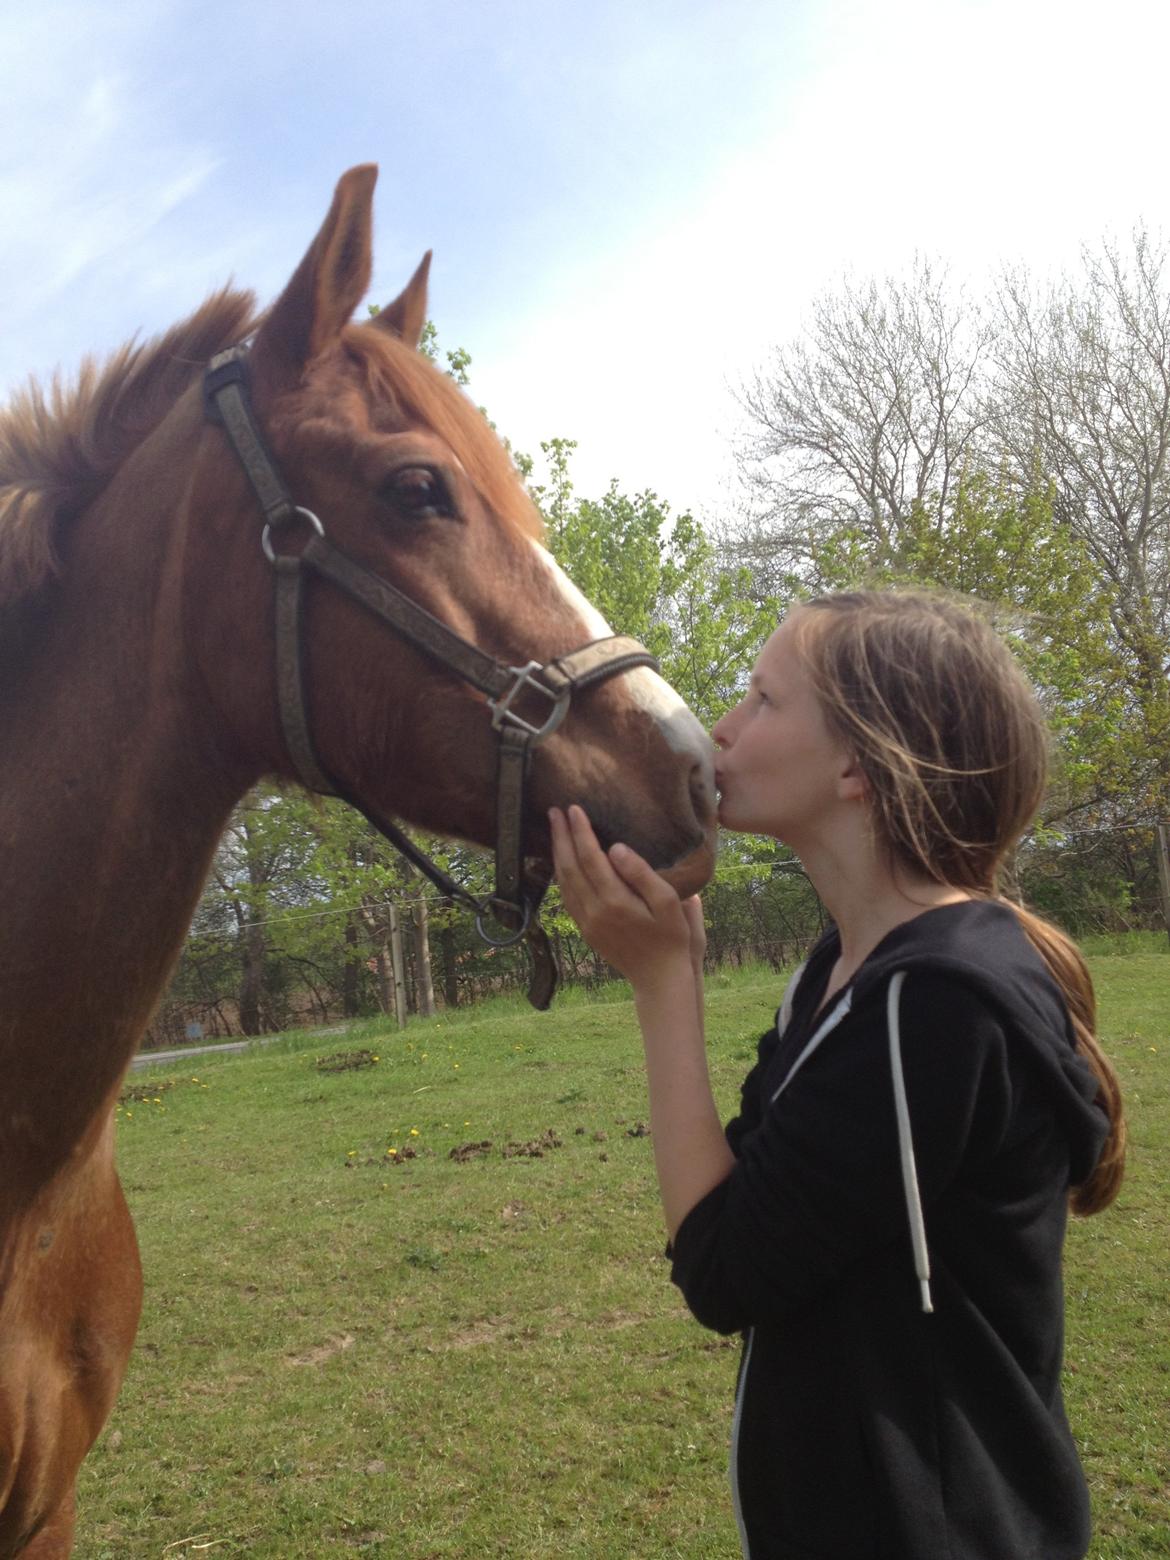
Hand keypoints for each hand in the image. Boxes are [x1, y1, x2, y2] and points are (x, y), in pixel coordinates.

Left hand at [549, 805, 699, 990]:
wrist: (659, 978)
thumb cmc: (671, 937)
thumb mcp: (668, 902)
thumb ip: (641, 873)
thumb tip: (616, 848)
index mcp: (615, 901)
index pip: (591, 858)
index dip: (580, 831)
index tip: (574, 809)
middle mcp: (594, 911)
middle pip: (570, 867)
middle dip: (561, 837)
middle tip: (554, 810)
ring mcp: (587, 923)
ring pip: (564, 882)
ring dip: (557, 854)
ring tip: (554, 830)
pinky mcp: (586, 930)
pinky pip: (567, 897)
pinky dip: (561, 875)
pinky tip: (562, 862)